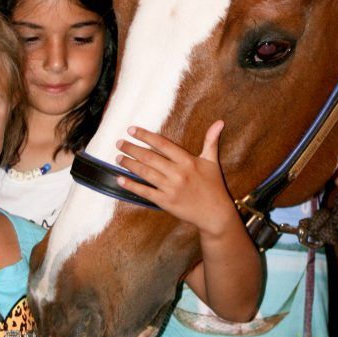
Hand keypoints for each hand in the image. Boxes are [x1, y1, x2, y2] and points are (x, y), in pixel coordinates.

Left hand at [115, 121, 234, 238]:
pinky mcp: (166, 202)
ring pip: (145, 173)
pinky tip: (120, 179)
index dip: (146, 136)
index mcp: (188, 161)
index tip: (132, 130)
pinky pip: (145, 192)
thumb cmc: (213, 186)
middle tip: (119, 143)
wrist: (215, 214)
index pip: (162, 144)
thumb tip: (220, 122)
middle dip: (132, 149)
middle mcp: (178, 173)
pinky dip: (131, 185)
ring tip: (118, 157)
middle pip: (150, 158)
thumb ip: (211, 140)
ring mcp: (171, 189)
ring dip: (129, 164)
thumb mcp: (212, 161)